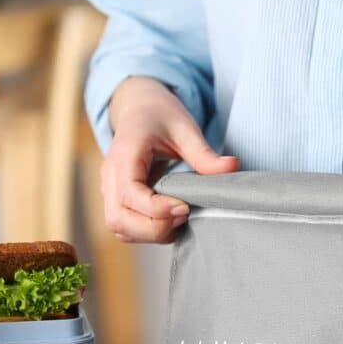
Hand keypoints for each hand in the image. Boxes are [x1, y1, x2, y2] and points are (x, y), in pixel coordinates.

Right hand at [102, 77, 238, 242]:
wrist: (139, 110)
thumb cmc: (159, 116)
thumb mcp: (184, 127)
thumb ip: (204, 152)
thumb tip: (232, 167)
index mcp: (124, 155)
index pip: (130, 194)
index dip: (157, 209)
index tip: (185, 207)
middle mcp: (110, 177)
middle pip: (118, 219)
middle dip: (154, 228)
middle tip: (185, 214)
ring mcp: (110, 191)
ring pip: (120, 229)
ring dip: (151, 233)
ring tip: (179, 218)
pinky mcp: (118, 201)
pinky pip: (126, 229)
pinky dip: (148, 233)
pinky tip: (170, 221)